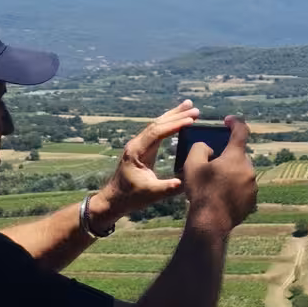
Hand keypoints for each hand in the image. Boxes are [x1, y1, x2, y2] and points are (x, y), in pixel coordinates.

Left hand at [89, 101, 197, 228]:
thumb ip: (168, 188)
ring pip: (157, 125)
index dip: (175, 125)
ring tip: (188, 106)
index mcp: (137, 151)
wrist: (113, 200)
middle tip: (194, 108)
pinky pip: (156, 131)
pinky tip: (178, 120)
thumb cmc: (130, 198)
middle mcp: (136, 144)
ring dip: (173, 115)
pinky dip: (168, 124)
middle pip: (157, 123)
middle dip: (176, 115)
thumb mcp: (151, 194)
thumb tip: (186, 182)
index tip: (191, 120)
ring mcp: (138, 145)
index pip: (157, 132)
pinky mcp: (142, 149)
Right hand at [181, 115, 256, 232]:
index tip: (227, 121)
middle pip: (238, 155)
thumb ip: (200, 148)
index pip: (241, 131)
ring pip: (240, 173)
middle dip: (226, 156)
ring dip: (229, 174)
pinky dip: (233, 188)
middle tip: (211, 164)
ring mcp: (252, 186)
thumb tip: (208, 148)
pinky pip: (242, 188)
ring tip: (212, 185)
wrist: (211, 222)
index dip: (234, 122)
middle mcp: (248, 169)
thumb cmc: (201, 192)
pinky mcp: (252, 200)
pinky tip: (219, 196)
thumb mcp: (192, 164)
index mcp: (236, 157)